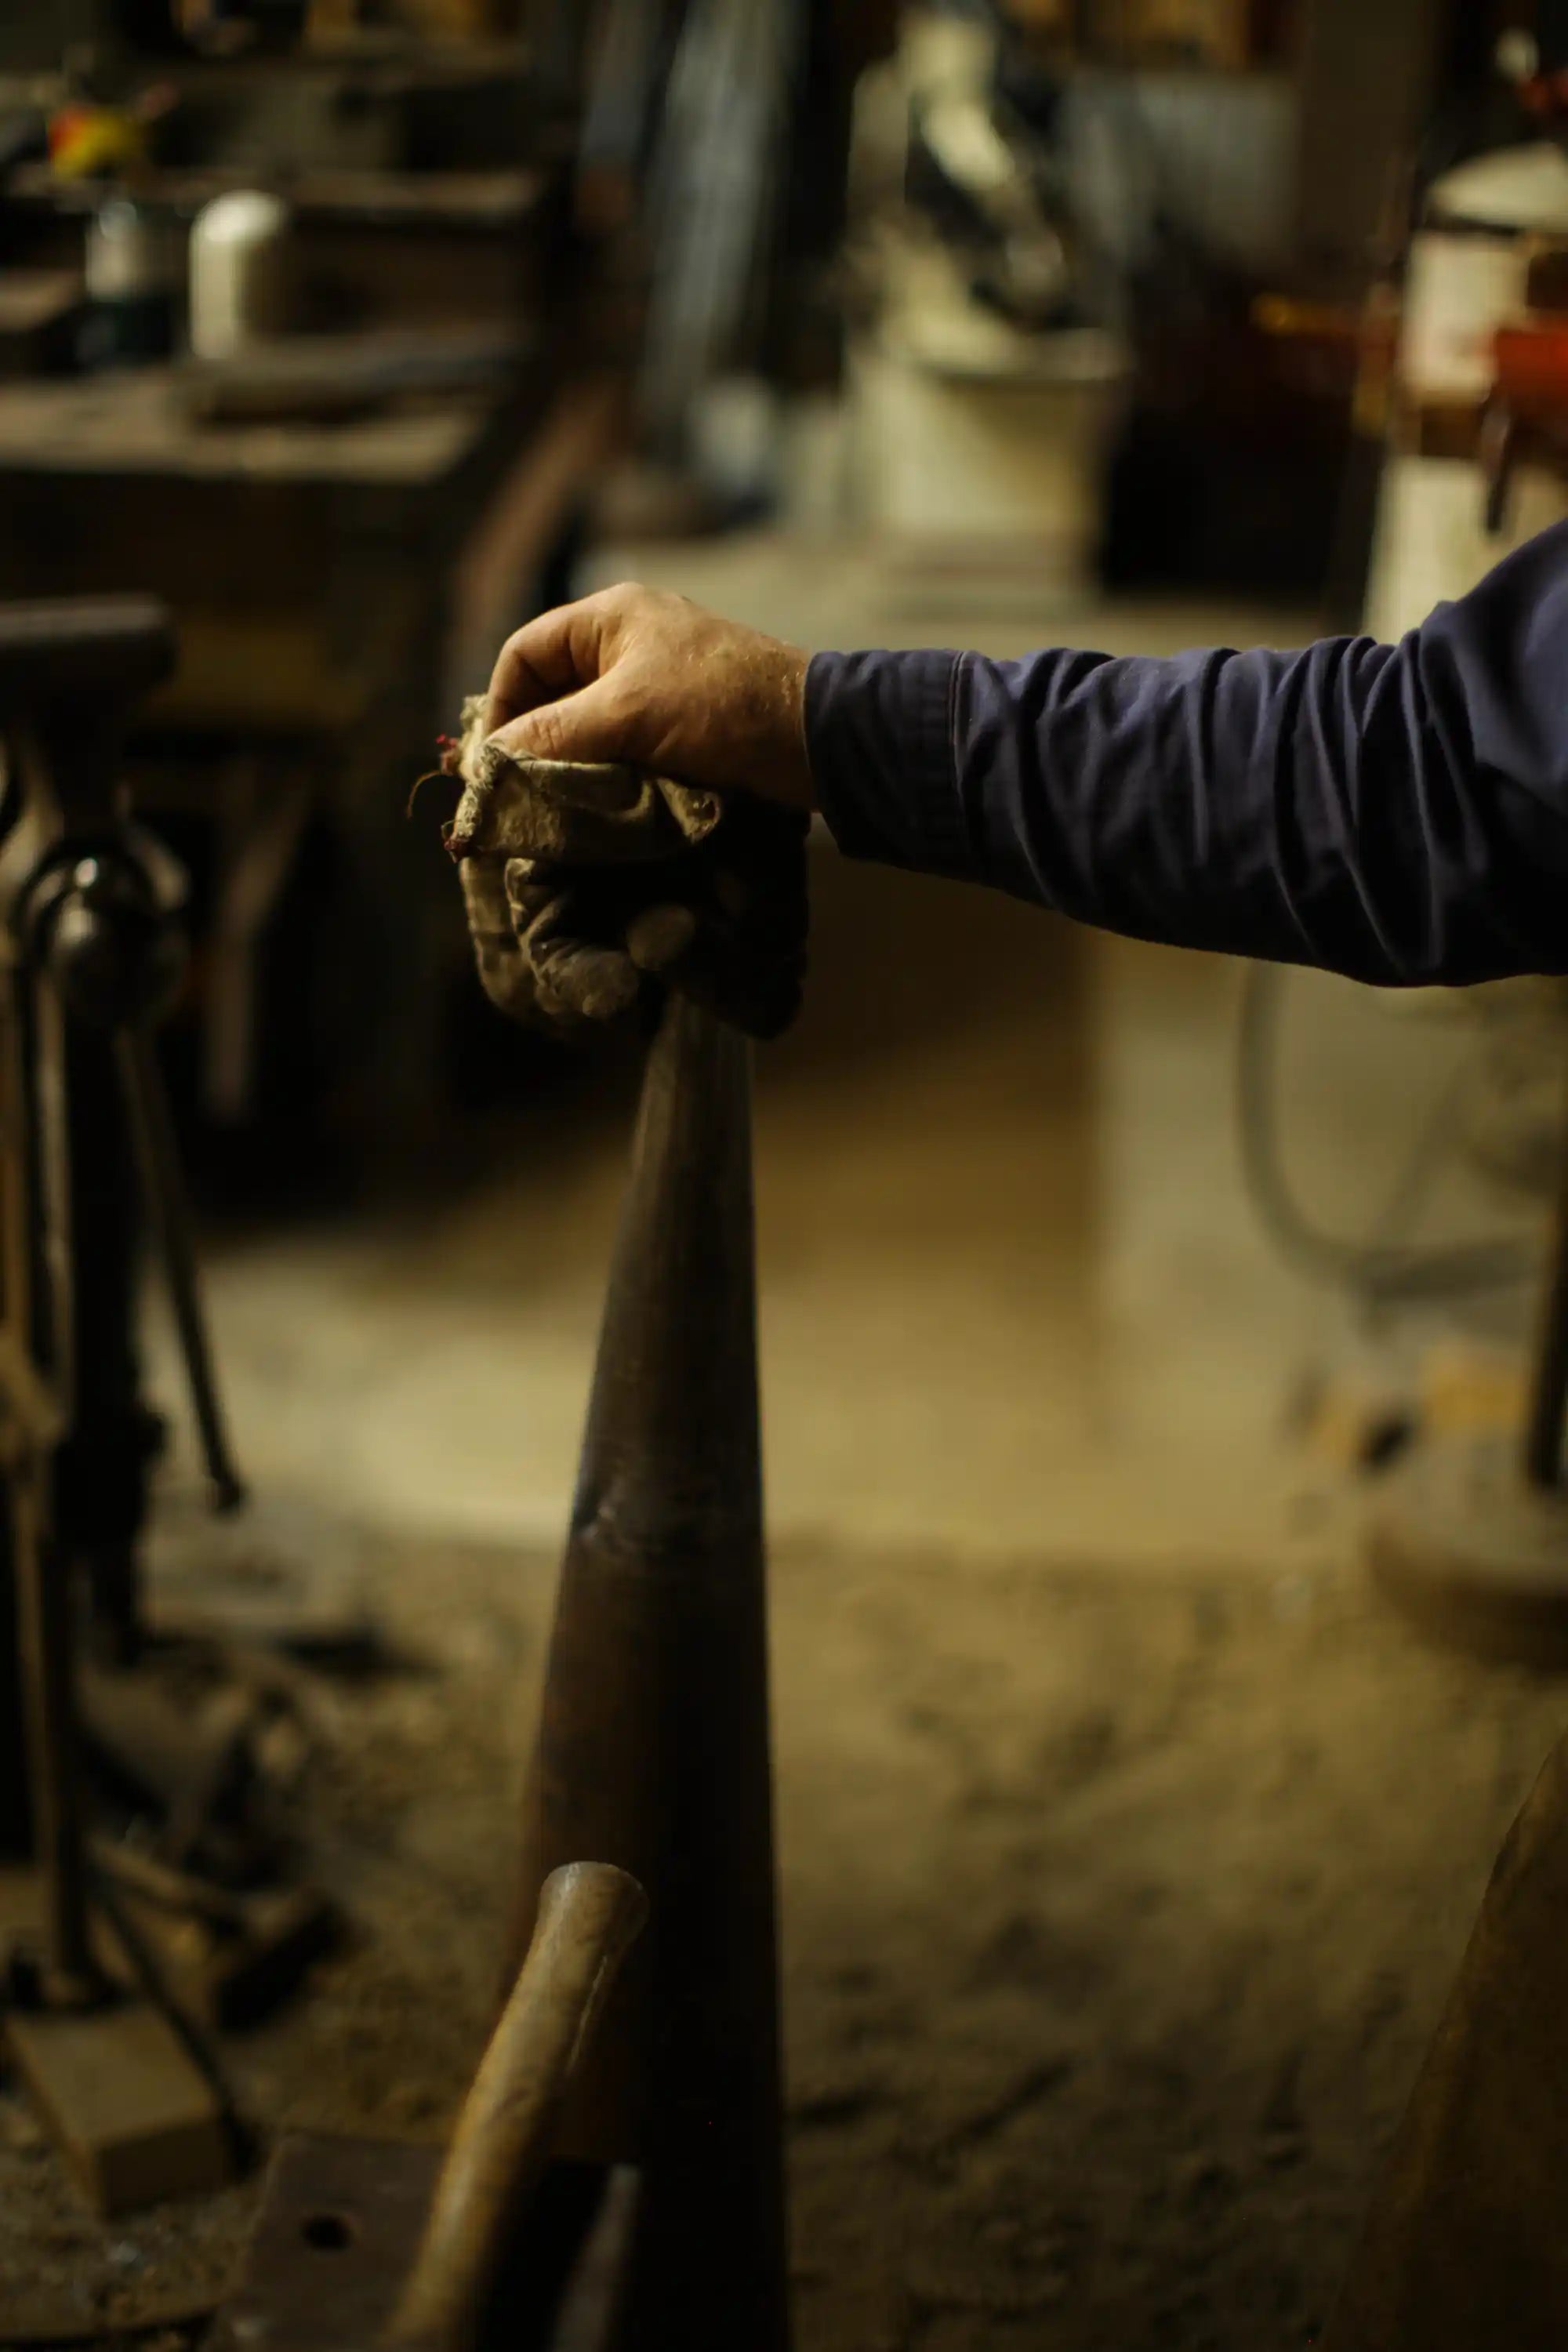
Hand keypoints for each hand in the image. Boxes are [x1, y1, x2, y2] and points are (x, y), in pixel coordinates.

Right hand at [481, 584, 814, 812]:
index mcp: (611, 618)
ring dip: (569, 767)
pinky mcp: (683, 727)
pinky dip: (605, 776)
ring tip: (554, 809)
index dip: (501, 705)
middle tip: (518, 795)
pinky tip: (598, 809)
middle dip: (533, 742)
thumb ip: (553, 736)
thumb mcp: (626, 716)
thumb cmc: (722, 708)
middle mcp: (630, 644)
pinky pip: (622, 749)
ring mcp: (658, 686)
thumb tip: (489, 765)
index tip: (496, 763)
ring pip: (586, 728)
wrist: (816, 739)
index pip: (524, 654)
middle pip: (552, 693)